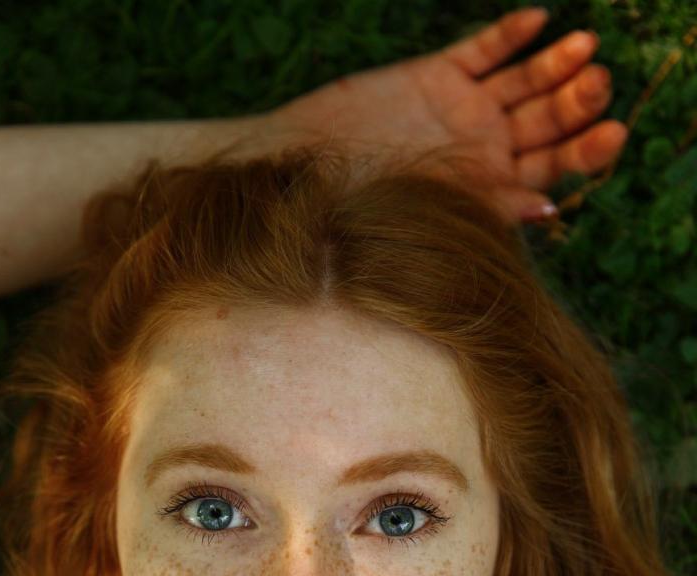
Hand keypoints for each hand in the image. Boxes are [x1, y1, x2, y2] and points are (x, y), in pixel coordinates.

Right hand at [266, 8, 628, 225]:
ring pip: (524, 81)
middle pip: (548, 121)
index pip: (553, 169)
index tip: (613, 133)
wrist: (303, 174)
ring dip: (555, 64)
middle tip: (598, 83)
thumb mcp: (432, 210)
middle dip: (576, 101)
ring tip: (582, 48)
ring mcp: (462, 110)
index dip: (587, 150)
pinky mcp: (435, 76)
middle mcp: (483, 150)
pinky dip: (508, 36)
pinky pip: (481, 51)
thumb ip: (491, 207)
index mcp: (489, 191)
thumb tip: (550, 209)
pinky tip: (536, 22)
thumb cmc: (359, 212)